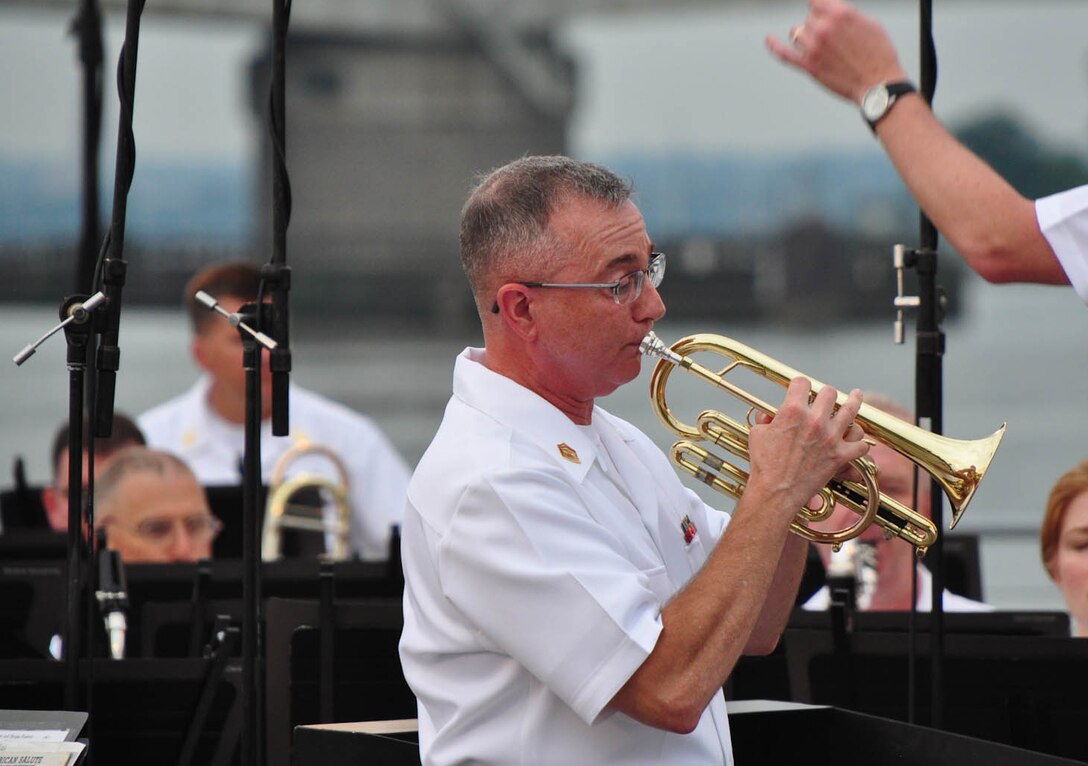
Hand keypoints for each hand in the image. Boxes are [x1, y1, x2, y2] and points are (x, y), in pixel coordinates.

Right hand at [747, 378, 869, 520]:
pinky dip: (858, 443)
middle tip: (823, 398)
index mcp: (793, 411)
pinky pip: (860, 444)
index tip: (801, 388)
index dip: (800, 384)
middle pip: (829, 392)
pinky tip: (855, 441)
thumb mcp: (758, 435)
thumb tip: (768, 415)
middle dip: (824, 393)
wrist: (775, 492)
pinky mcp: (840, 455)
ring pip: (851, 409)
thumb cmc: (763, 464)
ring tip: (857, 395)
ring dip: (854, 401)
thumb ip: (765, 420)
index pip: (802, 382)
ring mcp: (830, 437)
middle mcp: (814, 420)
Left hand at [764, 0, 908, 103]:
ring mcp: (814, 48)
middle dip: (818, 26)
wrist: (878, 84)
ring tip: (823, 48)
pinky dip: (774, 46)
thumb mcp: (868, 23)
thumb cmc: (878, 53)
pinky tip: (768, 39)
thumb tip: (830, 10)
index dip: (819, 8)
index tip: (821, 12)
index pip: (816, 2)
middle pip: (808, 20)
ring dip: (806, 38)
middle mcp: (824, 28)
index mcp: (840, 14)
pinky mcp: (809, 66)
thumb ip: (846, 13)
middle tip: (836, 41)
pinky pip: (785, 54)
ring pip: (797, 33)